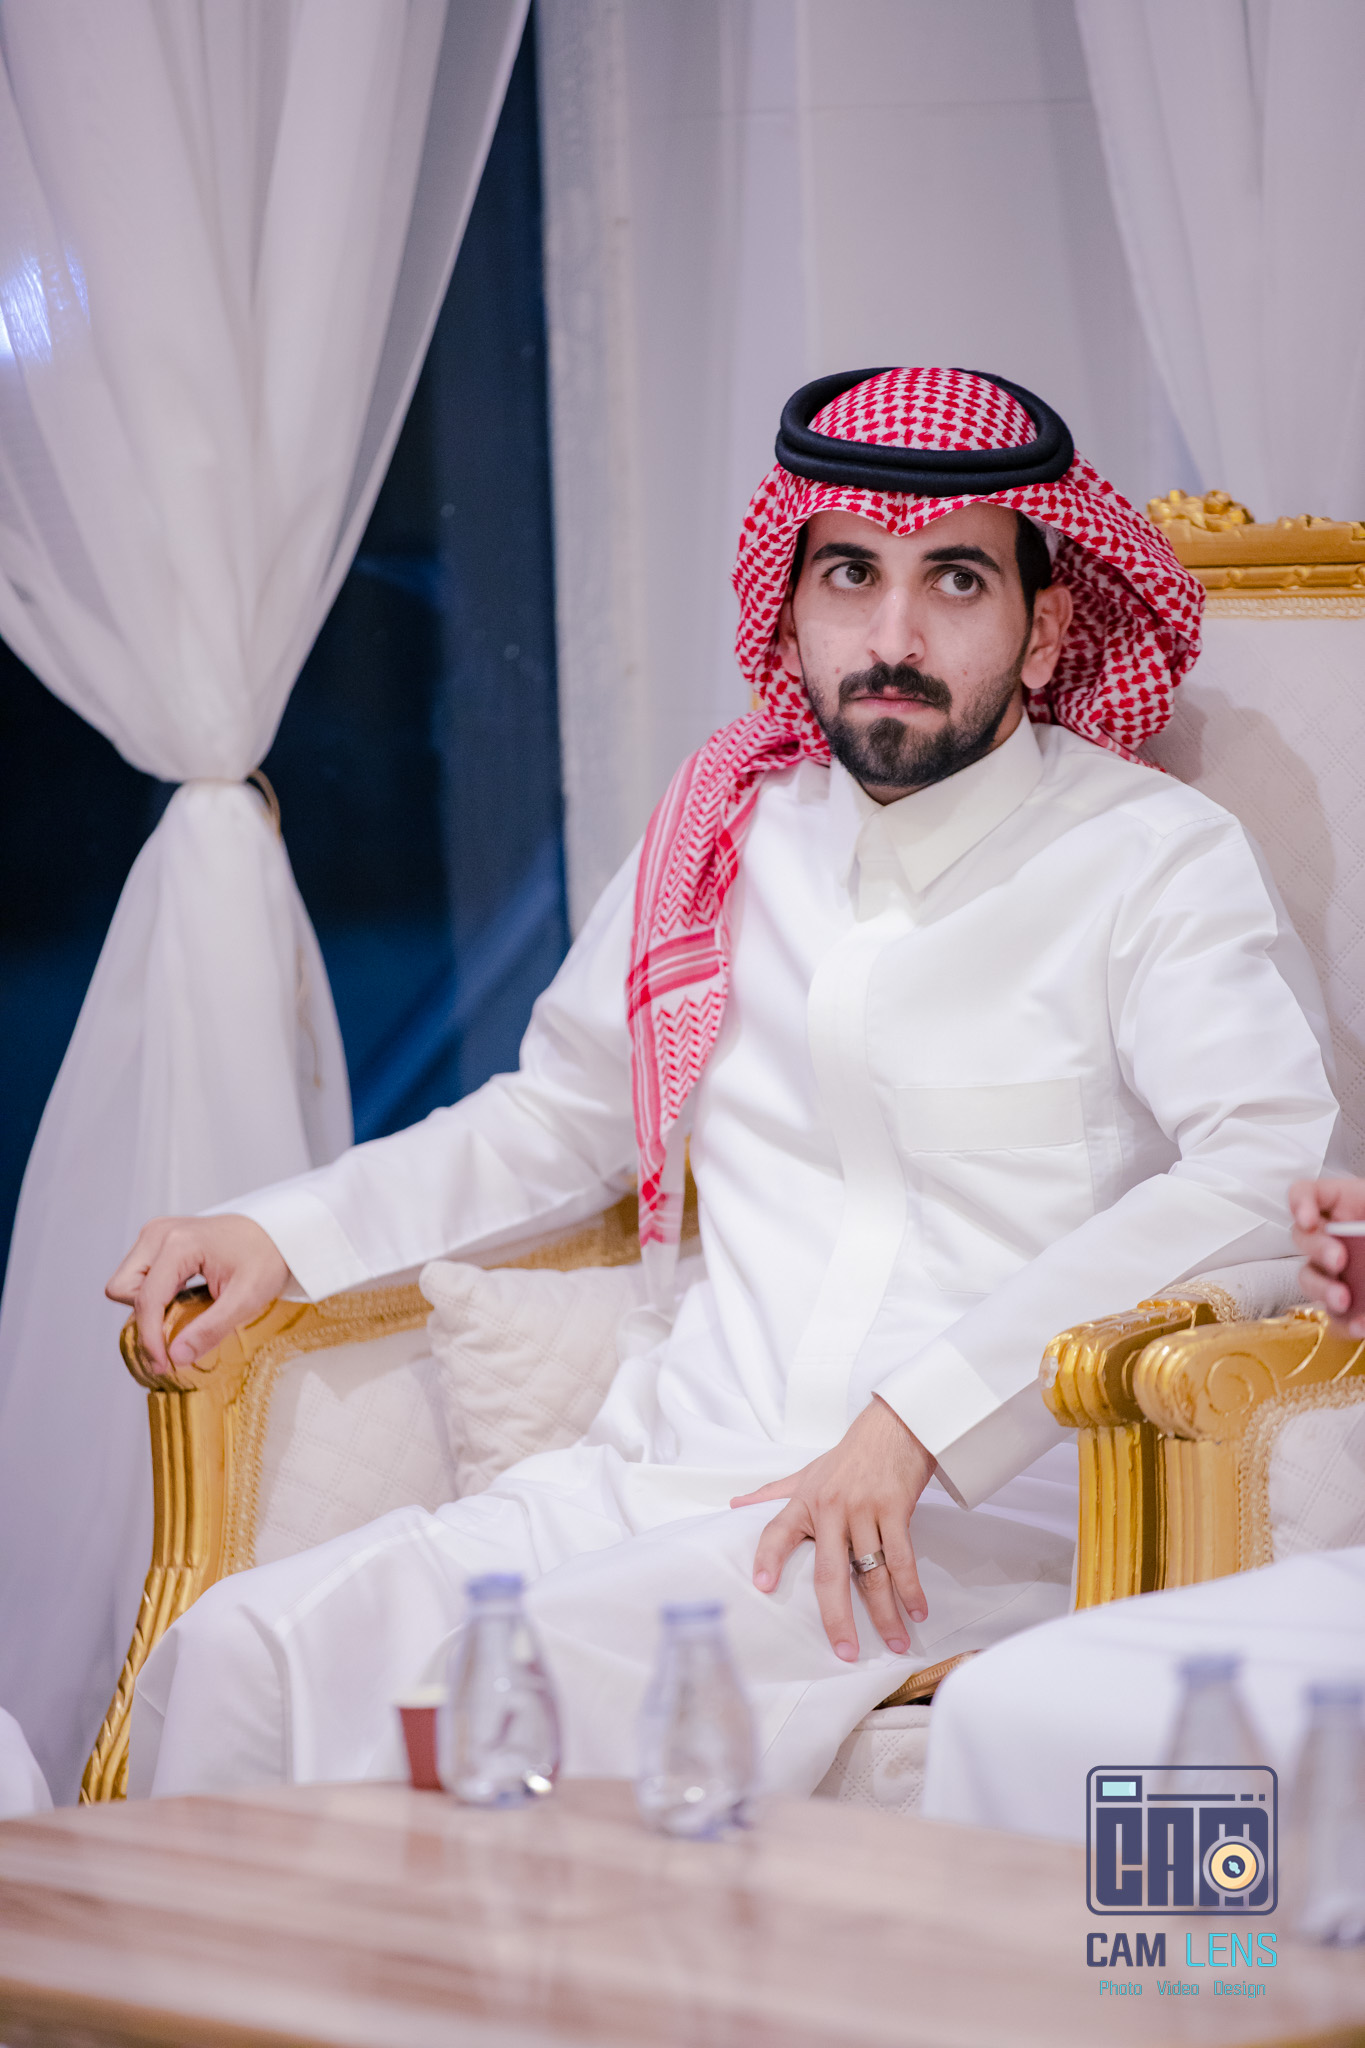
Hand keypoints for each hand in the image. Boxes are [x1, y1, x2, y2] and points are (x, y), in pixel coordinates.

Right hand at [106, 1215, 289, 1372]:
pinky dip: (152, 1294)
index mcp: (178, 1243)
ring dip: (146, 1305)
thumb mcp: (247, 1298)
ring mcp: (156, 1233)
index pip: (146, 1299)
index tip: (163, 1364)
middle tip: (176, 1330)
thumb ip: (211, 1328)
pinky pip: (137, 1275)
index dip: (150, 1338)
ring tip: (183, 1312)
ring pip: (125, 1282)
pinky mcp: (158, 1239)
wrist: (277, 1232)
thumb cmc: (267, 1258)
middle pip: (122, 1288)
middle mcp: (159, 1233)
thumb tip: (176, 1356)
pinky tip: (180, 1300)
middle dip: (143, 1316)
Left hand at [730, 1397, 934, 1661]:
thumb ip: (773, 1493)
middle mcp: (831, 1507)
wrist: (895, 1425)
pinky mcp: (895, 1509)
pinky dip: (911, 1588)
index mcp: (806, 1500)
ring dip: (886, 1612)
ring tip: (895, 1642)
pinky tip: (916, 1611)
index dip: (768, 1557)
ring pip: (873, 1572)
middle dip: (838, 1617)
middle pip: (830, 1572)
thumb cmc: (850, 1454)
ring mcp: (864, 1509)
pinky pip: (902, 1558)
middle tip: (845, 1651)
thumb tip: (735, 1505)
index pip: (778, 1531)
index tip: (763, 1586)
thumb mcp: (807, 1471)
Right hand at [1290, 1176, 1364, 1336]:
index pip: (1306, 1194)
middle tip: (1339, 1259)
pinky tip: (1361, 1325)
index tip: (1309, 1219)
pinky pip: (1334, 1317)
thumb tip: (1361, 1239)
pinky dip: (1345, 1323)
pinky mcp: (1349, 1306)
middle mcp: (1339, 1237)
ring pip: (1310, 1278)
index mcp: (1351, 1205)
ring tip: (1344, 1299)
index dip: (1300, 1203)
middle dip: (1318, 1249)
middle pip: (1303, 1238)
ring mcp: (1341, 1273)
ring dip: (1323, 1289)